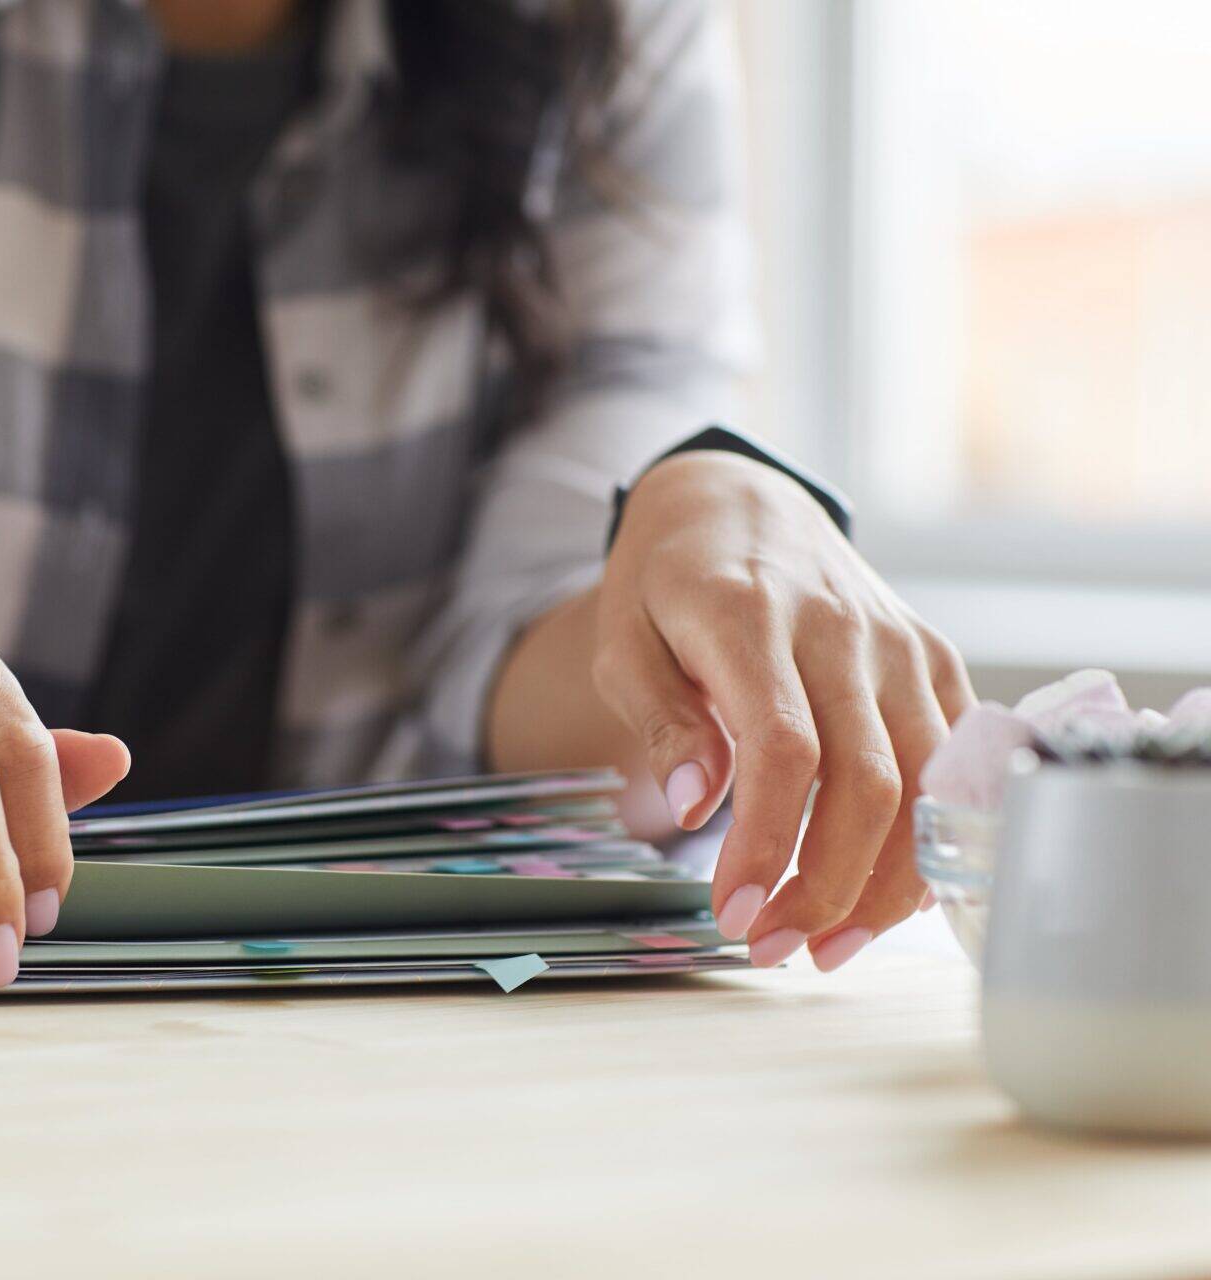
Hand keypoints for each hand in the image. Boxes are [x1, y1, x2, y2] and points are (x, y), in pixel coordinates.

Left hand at [594, 451, 973, 969]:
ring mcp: (900, 645)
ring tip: (827, 944)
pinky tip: (879, 895)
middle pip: (869, 783)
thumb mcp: (623, 637)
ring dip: (885, 884)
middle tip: (773, 949)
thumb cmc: (667, 580)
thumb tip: (696, 805)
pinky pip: (953, 764)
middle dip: (825, 886)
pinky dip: (927, 840)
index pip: (784, 749)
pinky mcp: (934, 660)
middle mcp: (842, 629)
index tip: (732, 914)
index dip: (766, 844)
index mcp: (751, 617)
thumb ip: (658, 718)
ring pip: (927, 785)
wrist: (738, 500)